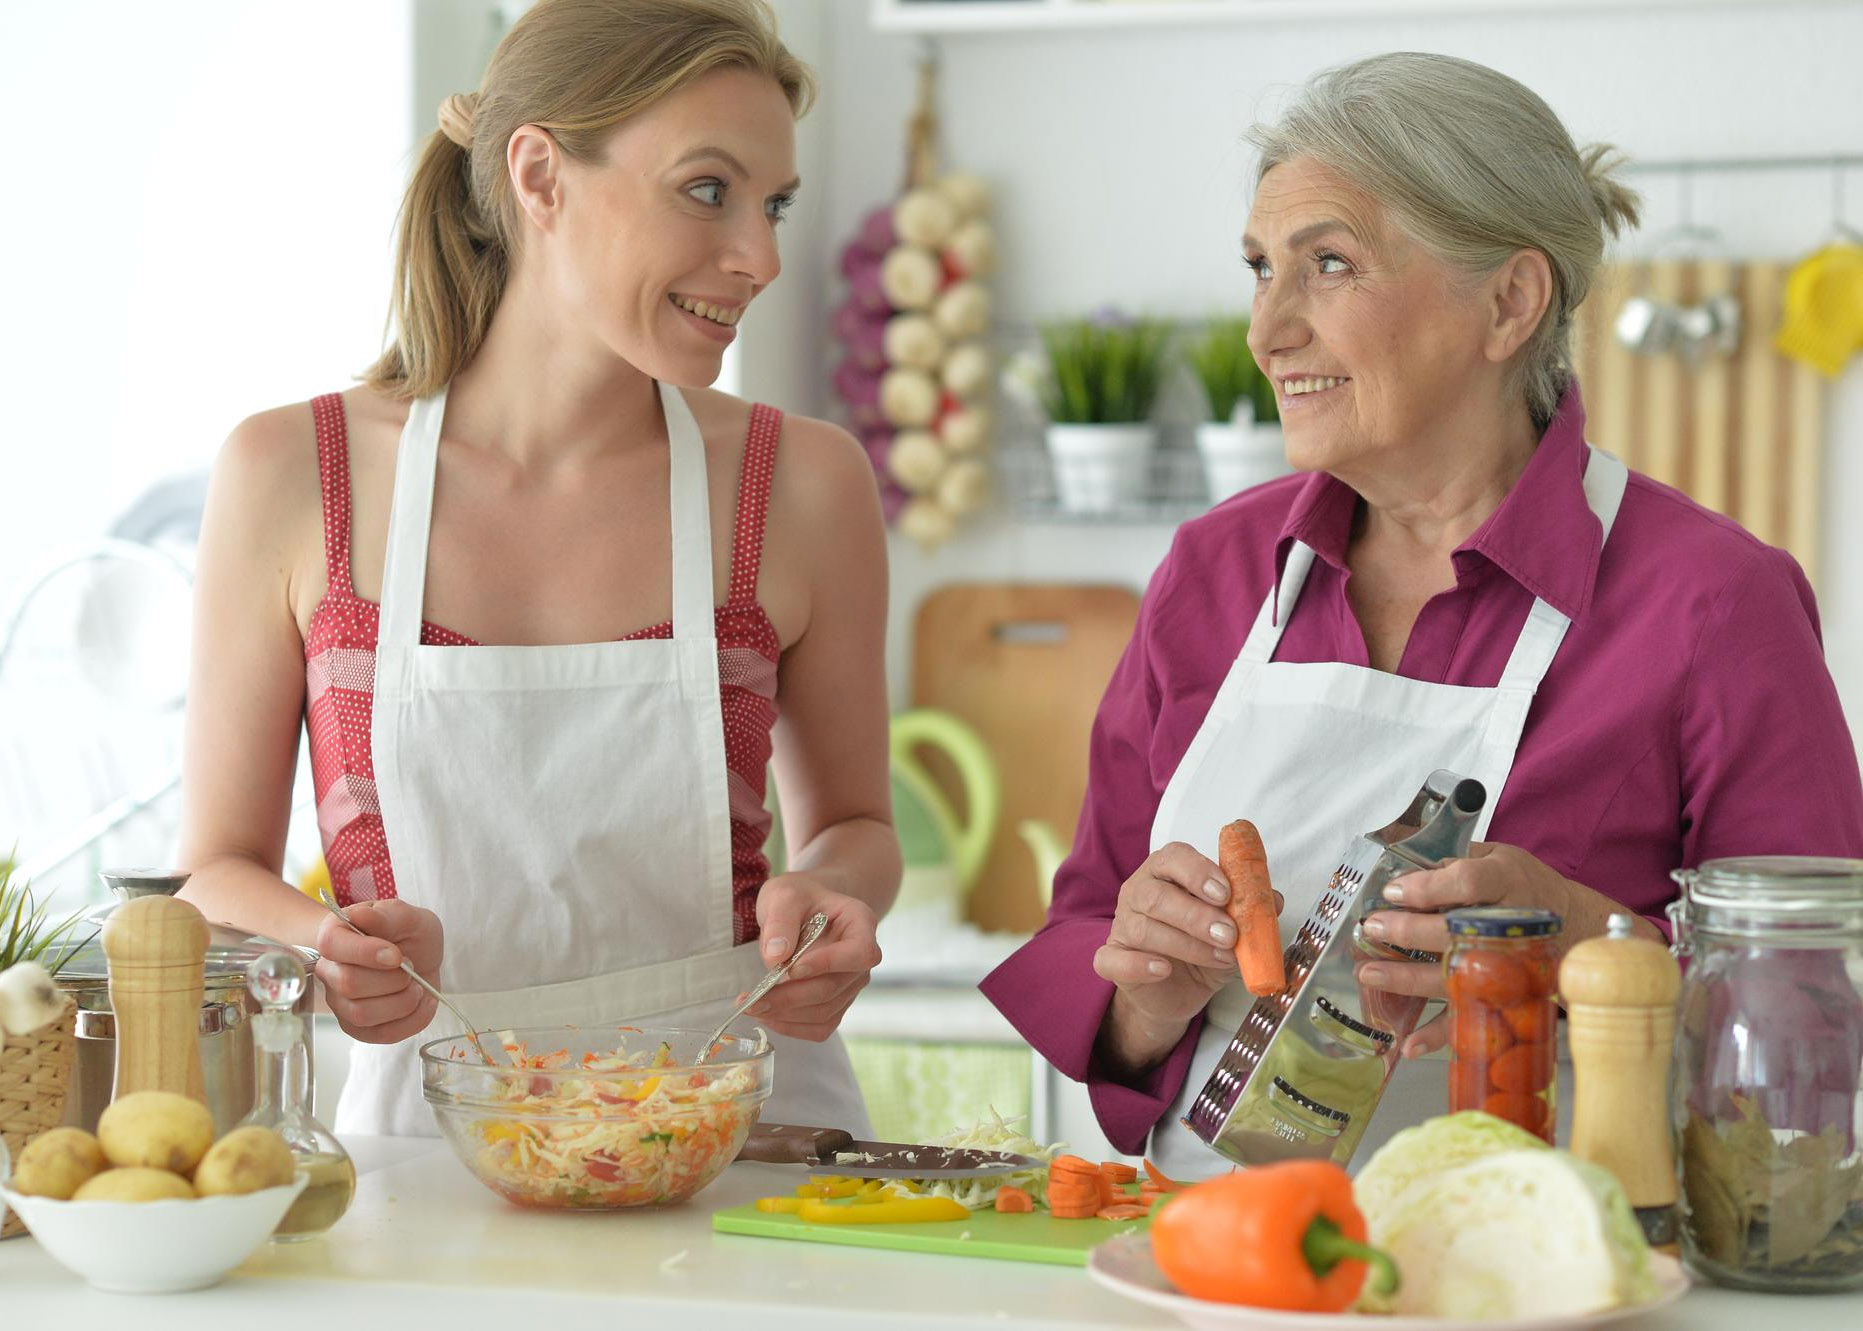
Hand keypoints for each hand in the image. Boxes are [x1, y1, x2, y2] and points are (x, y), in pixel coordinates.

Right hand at [314, 899, 443, 1044]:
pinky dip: (411, 1020)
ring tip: (416, 986)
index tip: (396, 954)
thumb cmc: (408, 932)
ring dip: (401, 1001)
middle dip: (392, 978)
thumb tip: (361, 916)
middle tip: (410, 966)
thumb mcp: (408, 916)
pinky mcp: (359, 1027)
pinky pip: (380, 1034)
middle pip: (348, 984)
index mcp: (336, 935)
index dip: (365, 952)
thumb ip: (388, 915)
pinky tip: (423, 1002)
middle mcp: (330, 970)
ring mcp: (341, 1002)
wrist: (419, 955)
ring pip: (361, 1014)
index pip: (330, 945)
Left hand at [746, 874, 881, 1041]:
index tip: (791, 968)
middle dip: (791, 997)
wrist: (806, 910)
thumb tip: (776, 958)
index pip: (859, 952)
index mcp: (861, 923)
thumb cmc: (799, 898)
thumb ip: (781, 921)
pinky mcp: (836, 1003)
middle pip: (833, 988)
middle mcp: (862, 959)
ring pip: (825, 1012)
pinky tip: (768, 1016)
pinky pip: (821, 1026)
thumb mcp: (785, 895)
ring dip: (786, 1015)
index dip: (828, 964)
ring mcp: (850, 984)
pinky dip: (793, 1027)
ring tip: (752, 1007)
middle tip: (752, 1000)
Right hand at [1093, 843, 1283, 1070]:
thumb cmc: (1204, 947)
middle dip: (1196, 915)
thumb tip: (1274, 899)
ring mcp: (1121, 926)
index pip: (1173, 858)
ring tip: (1220, 959)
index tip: (1226, 893)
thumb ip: (1252, 910)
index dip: (1198, 872)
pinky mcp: (1112, 959)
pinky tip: (1164, 969)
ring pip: (1142, 928)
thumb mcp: (1235, 927)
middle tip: (1229, 935)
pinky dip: (1139, 964)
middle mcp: (1138, 892)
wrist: (1179, 991)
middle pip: (1155, 894)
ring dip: (1185, 944)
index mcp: (1166, 872)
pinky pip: (1113, 959)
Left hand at [1355, 842, 1634, 1057]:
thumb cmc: (1525, 884)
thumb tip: (1397, 857)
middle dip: (1408, 932)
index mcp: (1507, 880)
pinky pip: (1471, 1018)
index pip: (1466, 882)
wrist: (1578, 923)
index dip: (1427, 887)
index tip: (1394, 891)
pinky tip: (1409, 1043)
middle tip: (1373, 928)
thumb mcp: (1496, 854)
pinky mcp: (1505, 996)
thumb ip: (1452, 855)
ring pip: (1455, 976)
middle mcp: (1509, 924)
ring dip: (1408, 979)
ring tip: (1369, 974)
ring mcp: (1508, 965)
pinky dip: (1440, 1035)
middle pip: (1455, 931)